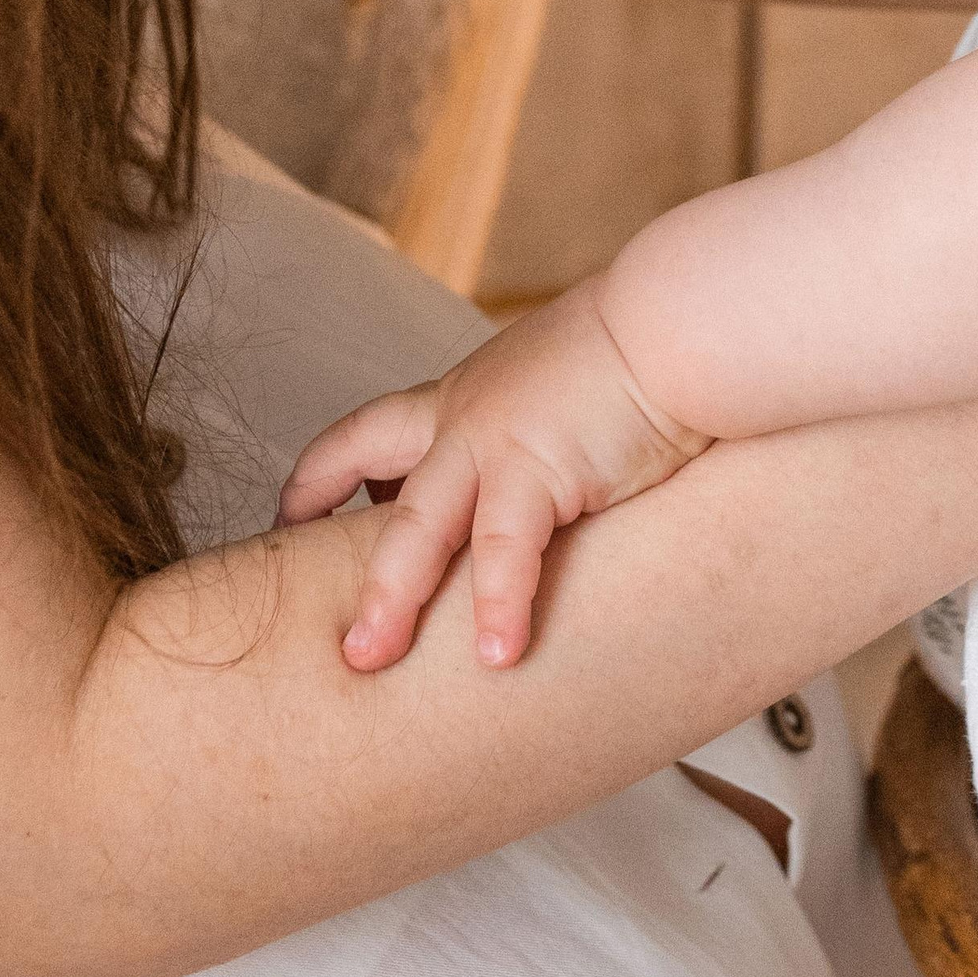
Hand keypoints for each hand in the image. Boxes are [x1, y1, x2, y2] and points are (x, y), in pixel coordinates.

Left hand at [276, 291, 710, 672]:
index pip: (370, 432)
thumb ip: (547, 428)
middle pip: (365, 471)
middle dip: (319, 540)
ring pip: (416, 525)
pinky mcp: (539, 467)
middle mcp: (466, 415)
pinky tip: (500, 658)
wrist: (685, 317)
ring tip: (365, 660)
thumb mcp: (571, 383)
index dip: (323, 477)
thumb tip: (558, 469)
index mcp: (467, 395)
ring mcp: (494, 440)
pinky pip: (506, 551)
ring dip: (388, 597)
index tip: (291, 519)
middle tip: (301, 603)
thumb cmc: (653, 347)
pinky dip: (500, 605)